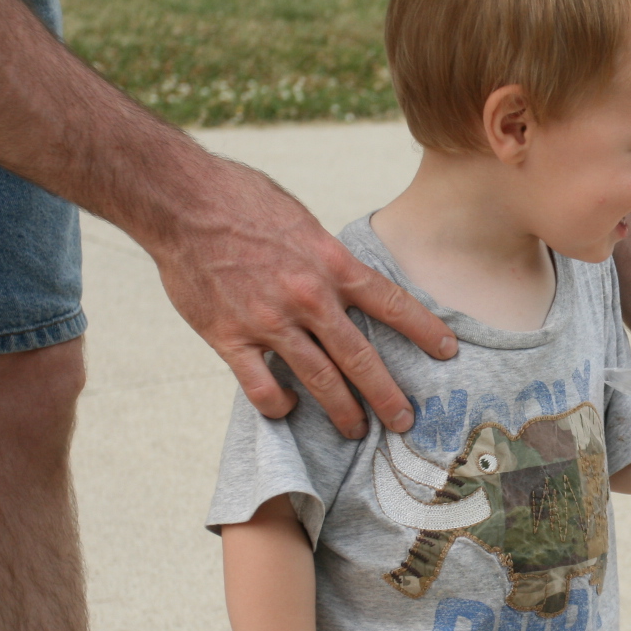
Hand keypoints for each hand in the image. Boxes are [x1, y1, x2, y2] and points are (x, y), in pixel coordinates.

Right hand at [149, 156, 456, 435]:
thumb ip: (325, 258)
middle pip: (361, 357)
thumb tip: (343, 282)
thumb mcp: (301, 221)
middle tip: (404, 421)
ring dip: (342, 411)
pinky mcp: (230, 338)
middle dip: (388, 395)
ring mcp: (269, 321)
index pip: (392, 303)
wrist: (181, 201)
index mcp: (331, 263)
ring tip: (356, 430)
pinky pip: (261, 387)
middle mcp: (308, 297)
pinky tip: (288, 408)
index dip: (424, 330)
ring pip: (319, 380)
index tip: (448, 352)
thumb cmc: (241, 199)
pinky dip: (279, 405)